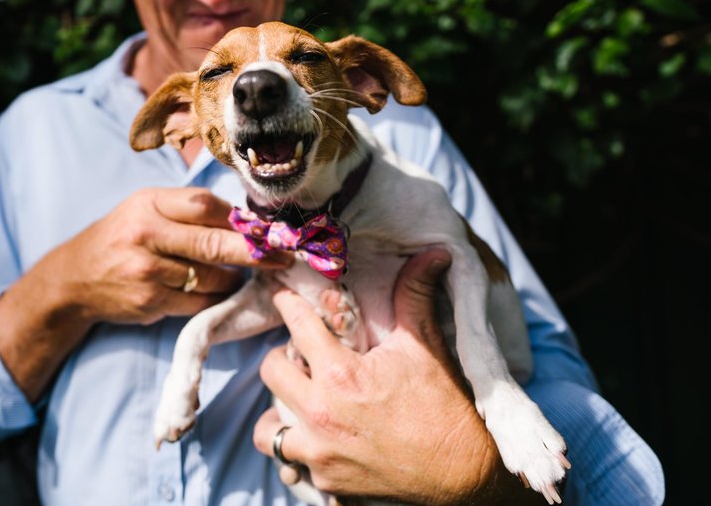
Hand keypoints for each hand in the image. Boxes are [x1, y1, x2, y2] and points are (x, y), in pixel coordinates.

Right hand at [36, 187, 291, 325]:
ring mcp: (147, 271)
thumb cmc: (121, 238)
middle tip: (283, 256)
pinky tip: (216, 293)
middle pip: (214, 242)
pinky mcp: (150, 301)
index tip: (265, 227)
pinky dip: (214, 298)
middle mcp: (146, 234)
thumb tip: (244, 220)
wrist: (74, 279)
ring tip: (237, 275)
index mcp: (148, 203)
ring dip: (232, 278)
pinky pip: (199, 302)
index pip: (205, 204)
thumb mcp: (145, 210)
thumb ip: (186, 211)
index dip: (239, 217)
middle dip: (255, 251)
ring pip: (211, 277)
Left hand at [253, 249, 539, 504]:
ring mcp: (319, 452)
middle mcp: (319, 414)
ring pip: (266, 425)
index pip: (296, 324)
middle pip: (271, 371)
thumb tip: (433, 252)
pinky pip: (290, 459)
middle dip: (285, 358)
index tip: (285, 297)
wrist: (466, 477)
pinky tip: (319, 434)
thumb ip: (415, 295)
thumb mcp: (427, 346)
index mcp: (340, 374)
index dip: (289, 304)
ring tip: (305, 399)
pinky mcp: (325, 480)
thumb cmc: (446, 407)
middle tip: (306, 356)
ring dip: (282, 409)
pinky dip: (299, 446)